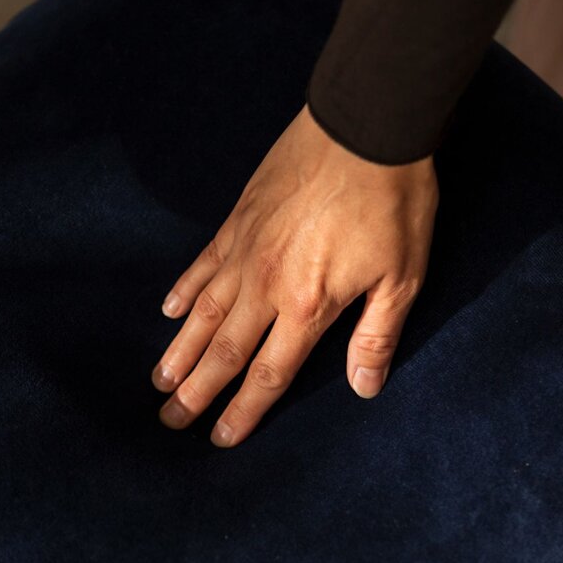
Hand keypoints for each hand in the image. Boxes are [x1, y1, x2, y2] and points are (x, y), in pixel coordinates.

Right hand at [151, 102, 438, 447]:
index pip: (268, 374)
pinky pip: (202, 263)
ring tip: (160, 380)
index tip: (219, 439)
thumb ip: (377, 336)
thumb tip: (364, 389)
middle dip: (197, 391)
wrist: (367, 124)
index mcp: (308, 305)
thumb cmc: (394, 202)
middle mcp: (266, 284)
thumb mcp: (403, 276)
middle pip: (224, 351)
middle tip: (170, 421)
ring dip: (180, 350)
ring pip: (203, 311)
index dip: (243, 411)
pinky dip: (184, 288)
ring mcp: (245, 249)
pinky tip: (169, 308)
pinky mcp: (238, 218)